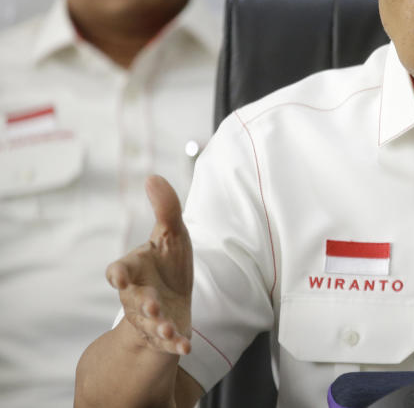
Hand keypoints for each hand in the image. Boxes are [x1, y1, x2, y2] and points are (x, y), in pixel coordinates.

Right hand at [106, 175, 192, 355]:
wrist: (172, 299)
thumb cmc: (167, 263)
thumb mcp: (172, 234)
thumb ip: (165, 209)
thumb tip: (153, 176)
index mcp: (135, 269)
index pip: (119, 271)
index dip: (119, 274)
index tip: (119, 277)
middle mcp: (137, 295)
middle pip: (134, 300)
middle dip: (141, 302)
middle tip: (150, 303)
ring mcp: (149, 317)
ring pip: (149, 323)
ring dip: (158, 325)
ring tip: (168, 328)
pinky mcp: (165, 333)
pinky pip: (168, 342)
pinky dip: (175, 345)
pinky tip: (186, 347)